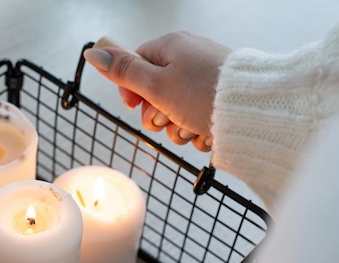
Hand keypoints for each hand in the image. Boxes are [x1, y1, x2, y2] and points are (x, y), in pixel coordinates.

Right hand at [83, 32, 230, 151]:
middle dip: (156, 115)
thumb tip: (94, 53)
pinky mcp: (220, 100)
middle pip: (155, 93)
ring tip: (191, 126)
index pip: (137, 66)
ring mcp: (206, 81)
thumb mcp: (154, 84)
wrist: (253, 111)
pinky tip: (206, 130)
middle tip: (168, 117)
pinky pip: (196, 118)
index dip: (132, 91)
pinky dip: (197, 130)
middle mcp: (190, 59)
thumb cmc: (204, 93)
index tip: (135, 106)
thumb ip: (123, 71)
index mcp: (172, 48)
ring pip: (175, 111)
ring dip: (177, 127)